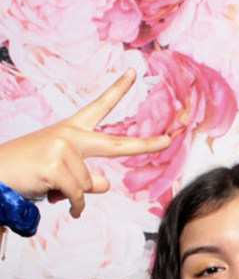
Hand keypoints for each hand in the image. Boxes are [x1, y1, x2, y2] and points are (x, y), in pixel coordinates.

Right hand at [0, 69, 170, 217]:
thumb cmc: (28, 174)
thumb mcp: (62, 173)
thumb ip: (88, 177)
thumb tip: (107, 182)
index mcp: (71, 132)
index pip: (99, 107)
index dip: (118, 90)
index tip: (134, 73)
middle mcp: (69, 135)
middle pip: (116, 145)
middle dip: (145, 146)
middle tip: (169, 140)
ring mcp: (62, 148)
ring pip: (90, 186)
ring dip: (74, 196)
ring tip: (50, 187)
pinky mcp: (54, 165)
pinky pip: (78, 196)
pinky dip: (72, 206)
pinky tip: (55, 200)